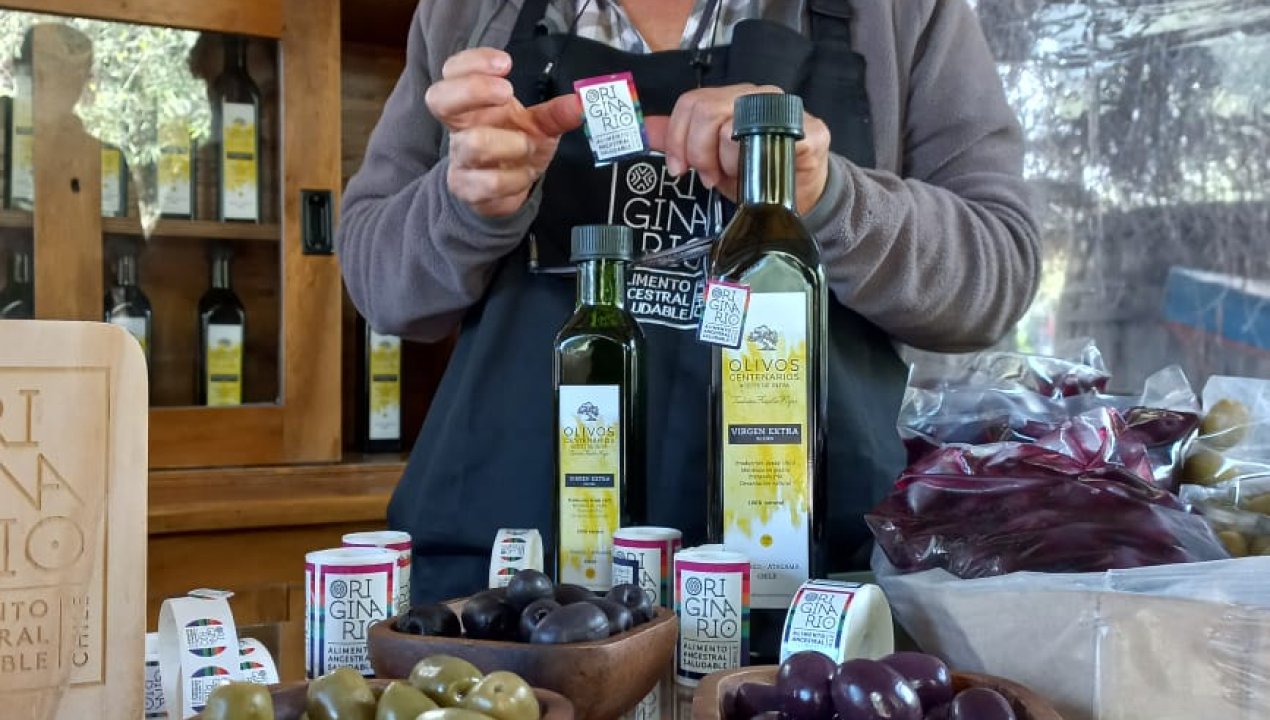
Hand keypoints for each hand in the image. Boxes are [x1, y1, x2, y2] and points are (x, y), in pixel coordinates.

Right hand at [426, 48, 581, 217]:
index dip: (473, 62)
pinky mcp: (467, 189)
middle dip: (475, 90)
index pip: (453, 70)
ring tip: (528, 146)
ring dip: (510, 143)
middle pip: (439, 99)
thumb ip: (555, 113)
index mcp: (472, 103)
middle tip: (507, 94)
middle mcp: (459, 127)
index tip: (506, 64)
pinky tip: (524, 176)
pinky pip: (488, 183)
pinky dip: (515, 179)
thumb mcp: (538, 126)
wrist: (503, 192)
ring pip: (473, 144)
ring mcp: (459, 158)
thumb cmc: (514, 147)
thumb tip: (579, 103)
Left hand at [645, 85, 830, 215]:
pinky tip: (756, 177)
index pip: (691, 102)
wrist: (803, 193)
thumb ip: (680, 141)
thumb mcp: (711, 159)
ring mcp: (784, 109)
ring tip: (734, 177)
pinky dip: (752, 165)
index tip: (679, 169)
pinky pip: (766, 141)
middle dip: (699, 153)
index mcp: (731, 97)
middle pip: (706, 111)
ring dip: (725, 161)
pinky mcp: (808, 129)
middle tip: (708, 177)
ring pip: (731, 125)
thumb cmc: (757, 173)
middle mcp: (757, 95)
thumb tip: (646, 129)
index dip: (677, 138)